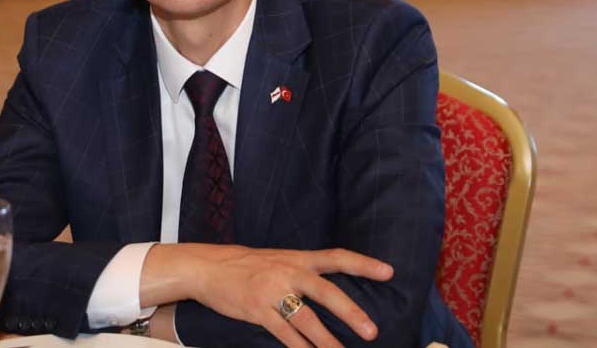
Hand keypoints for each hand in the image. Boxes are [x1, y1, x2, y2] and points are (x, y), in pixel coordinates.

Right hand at [141, 244, 393, 347]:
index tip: (389, 271)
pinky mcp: (257, 310)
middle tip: (372, 331)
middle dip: (351, 312)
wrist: (207, 267)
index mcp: (296, 258)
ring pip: (306, 320)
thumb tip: (332, 286)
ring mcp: (272, 292)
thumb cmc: (246, 264)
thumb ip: (303, 270)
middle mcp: (288, 272)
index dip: (363, 263)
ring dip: (327, 342)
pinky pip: (283, 334)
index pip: (336, 257)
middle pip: (326, 291)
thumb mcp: (277, 259)